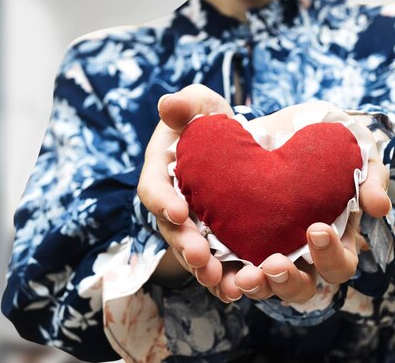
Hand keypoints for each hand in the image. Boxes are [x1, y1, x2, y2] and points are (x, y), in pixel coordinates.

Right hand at [138, 84, 232, 296]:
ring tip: (223, 284)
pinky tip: (241, 290)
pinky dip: (227, 278)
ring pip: (195, 256)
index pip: (154, 189)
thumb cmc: (209, 122)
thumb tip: (168, 103)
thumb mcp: (200, 104)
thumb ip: (186, 104)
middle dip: (185, 246)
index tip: (178, 210)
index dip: (162, 202)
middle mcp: (174, 207)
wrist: (235, 144)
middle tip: (200, 257)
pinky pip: (219, 264)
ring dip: (206, 272)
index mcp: (163, 174)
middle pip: (173, 232)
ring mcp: (195, 228)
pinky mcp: (219, 242)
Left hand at [231, 102, 390, 302]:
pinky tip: (211, 265)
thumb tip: (380, 208)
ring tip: (243, 277)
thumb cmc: (323, 137)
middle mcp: (299, 254)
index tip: (315, 229)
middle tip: (274, 264)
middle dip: (288, 281)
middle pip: (300, 288)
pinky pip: (226, 268)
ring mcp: (265, 249)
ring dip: (255, 286)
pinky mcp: (233, 240)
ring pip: (262, 286)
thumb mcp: (352, 146)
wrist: (276, 122)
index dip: (330, 255)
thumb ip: (371, 175)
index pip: (338, 264)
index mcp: (331, 239)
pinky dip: (221, 273)